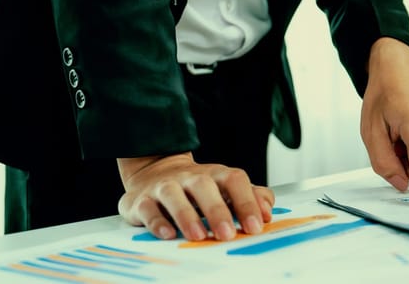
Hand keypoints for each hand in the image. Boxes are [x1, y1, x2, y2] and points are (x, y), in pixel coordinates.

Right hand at [117, 153, 274, 240]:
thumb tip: (267, 212)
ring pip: (173, 195)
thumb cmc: (198, 188)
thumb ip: (251, 197)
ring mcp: (164, 186)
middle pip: (204, 186)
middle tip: (227, 234)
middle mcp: (190, 177)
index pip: (234, 180)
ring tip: (198, 236)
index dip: (247, 202)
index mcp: (215, 174)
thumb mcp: (226, 188)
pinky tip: (168, 235)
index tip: (256, 226)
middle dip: (217, 211)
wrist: (154, 172)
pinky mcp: (141, 200)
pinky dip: (157, 222)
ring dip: (186, 215)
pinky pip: (147, 209)